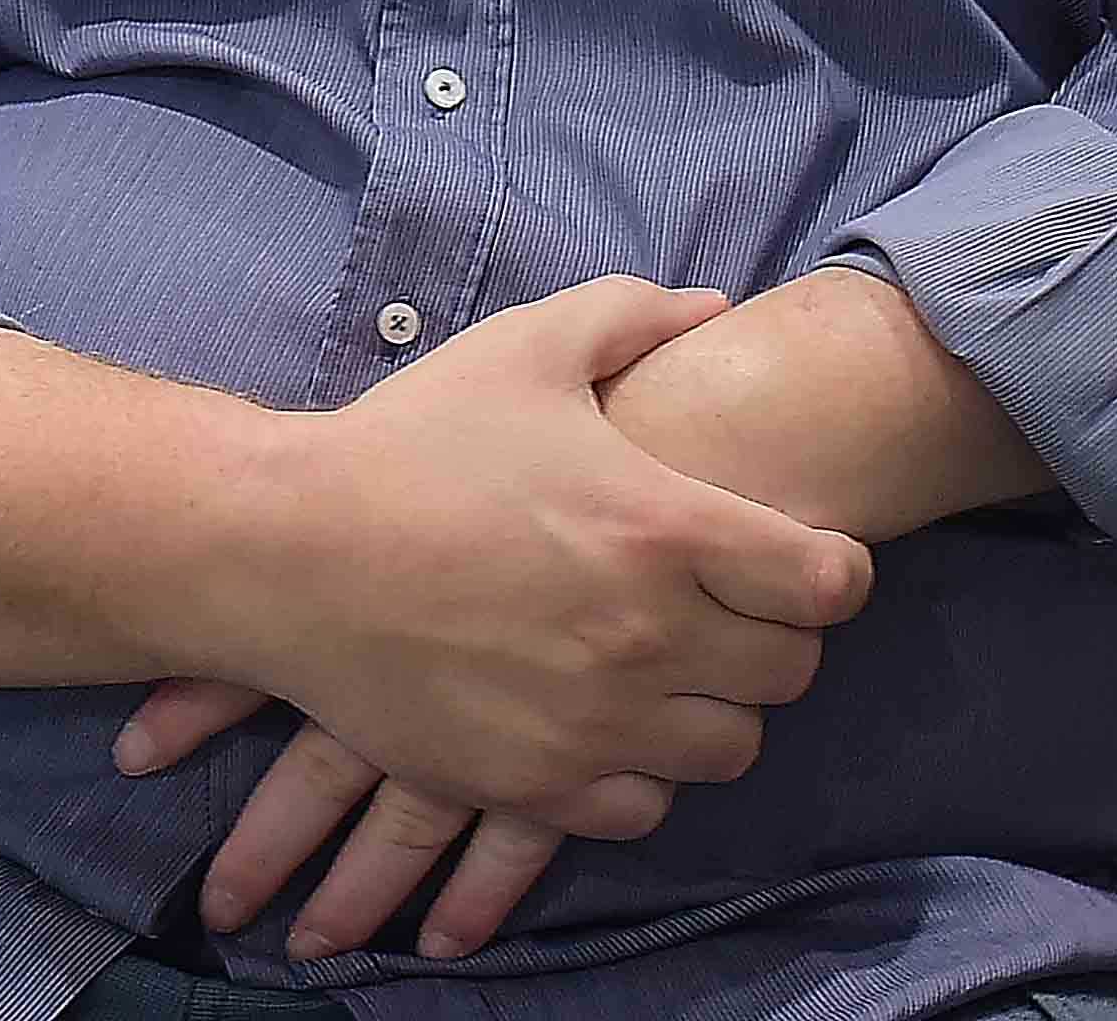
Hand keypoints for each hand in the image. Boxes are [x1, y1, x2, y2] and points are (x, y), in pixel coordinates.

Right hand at [118, 278, 867, 946]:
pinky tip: (607, 723)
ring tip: (670, 669)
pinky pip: (645, 810)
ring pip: (729, 751)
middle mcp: (646, 635)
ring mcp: (592, 722)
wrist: (286, 552)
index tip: (802, 561)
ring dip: (715, 710)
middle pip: (791, 674)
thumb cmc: (410, 441)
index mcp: (663, 526)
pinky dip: (642, 773)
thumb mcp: (526, 349)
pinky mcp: (534, 784)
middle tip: (731, 612)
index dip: (830, 570)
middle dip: (774, 640)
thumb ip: (634, 316)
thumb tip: (718, 307)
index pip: (827, 584)